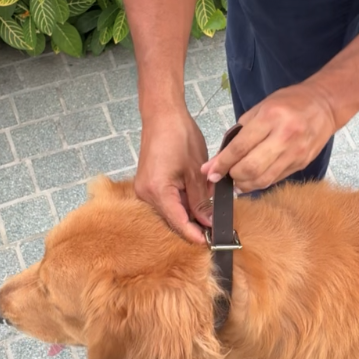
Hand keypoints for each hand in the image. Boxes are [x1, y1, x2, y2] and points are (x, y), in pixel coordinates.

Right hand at [135, 108, 211, 242]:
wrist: (162, 114)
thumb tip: (208, 223)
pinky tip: (196, 200)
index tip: (209, 243)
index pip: (177, 222)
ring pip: (170, 210)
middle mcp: (145, 194)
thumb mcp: (195, 171)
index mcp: (156, 191)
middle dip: (192, 224)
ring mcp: (144, 189)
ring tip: (208, 212)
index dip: (194, 234)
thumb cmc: (179, 136)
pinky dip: (181, 202)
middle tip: (214, 229)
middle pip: (172, 218)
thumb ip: (201, 200)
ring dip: (188, 212)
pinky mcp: (148, 183)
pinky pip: (166, 200)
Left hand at [201, 80, 337, 191]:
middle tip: (224, 175)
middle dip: (232, 176)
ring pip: (263, 179)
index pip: (239, 147)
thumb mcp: (261, 108)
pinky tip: (252, 179)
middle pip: (251, 168)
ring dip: (245, 184)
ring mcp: (295, 153)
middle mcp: (284, 137)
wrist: (324, 105)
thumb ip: (240, 132)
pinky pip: (275, 179)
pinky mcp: (302, 164)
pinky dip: (260, 182)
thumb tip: (220, 158)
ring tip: (236, 180)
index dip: (221, 163)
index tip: (209, 172)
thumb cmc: (289, 103)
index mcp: (270, 118)